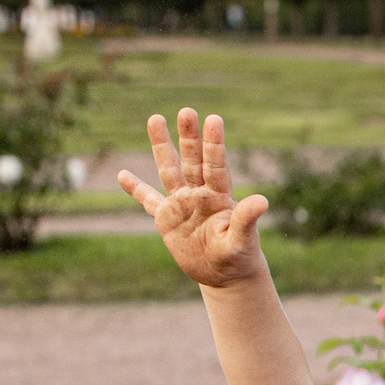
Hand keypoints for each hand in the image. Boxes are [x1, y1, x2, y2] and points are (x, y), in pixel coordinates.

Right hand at [117, 109, 269, 290]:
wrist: (224, 274)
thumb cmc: (238, 256)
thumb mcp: (243, 240)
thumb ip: (246, 220)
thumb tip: (262, 201)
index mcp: (219, 197)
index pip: (215, 166)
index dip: (213, 144)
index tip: (213, 119)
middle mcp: (199, 194)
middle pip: (191, 160)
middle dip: (188, 136)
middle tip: (186, 110)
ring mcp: (181, 204)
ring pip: (169, 170)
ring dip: (161, 146)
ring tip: (155, 118)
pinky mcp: (167, 219)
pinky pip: (148, 201)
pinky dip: (136, 189)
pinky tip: (122, 175)